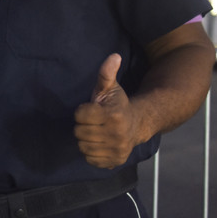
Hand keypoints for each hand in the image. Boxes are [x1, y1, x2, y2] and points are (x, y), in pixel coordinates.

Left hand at [73, 54, 138, 168]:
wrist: (137, 124)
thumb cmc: (117, 104)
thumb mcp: (110, 87)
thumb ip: (106, 72)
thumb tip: (114, 56)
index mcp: (113, 115)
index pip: (80, 115)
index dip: (83, 111)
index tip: (92, 109)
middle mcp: (117, 134)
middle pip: (79, 132)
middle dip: (83, 125)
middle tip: (94, 122)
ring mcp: (117, 149)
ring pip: (83, 147)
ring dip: (86, 139)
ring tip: (96, 132)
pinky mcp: (115, 161)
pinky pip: (90, 159)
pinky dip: (91, 152)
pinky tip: (100, 143)